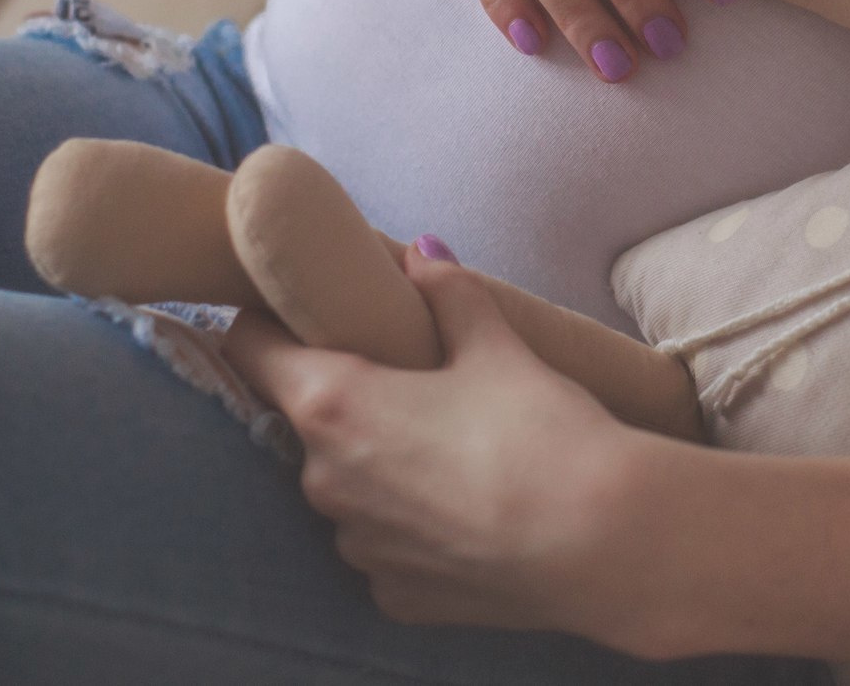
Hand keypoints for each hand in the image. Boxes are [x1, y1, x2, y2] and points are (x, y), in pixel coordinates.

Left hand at [222, 244, 670, 648]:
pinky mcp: (393, 595)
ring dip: (376, 467)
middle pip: (306, 422)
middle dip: (345, 400)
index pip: (249, 348)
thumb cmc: (538, 430)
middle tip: (405, 380)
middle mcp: (323, 482)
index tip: (297, 311)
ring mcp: (355, 547)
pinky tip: (466, 511)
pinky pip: (384, 547)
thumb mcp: (496, 345)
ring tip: (448, 452)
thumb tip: (421, 253)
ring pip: (347, 489)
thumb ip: (449, 292)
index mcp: (331, 404)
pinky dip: (411, 527)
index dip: (267, 321)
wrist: (600, 541)